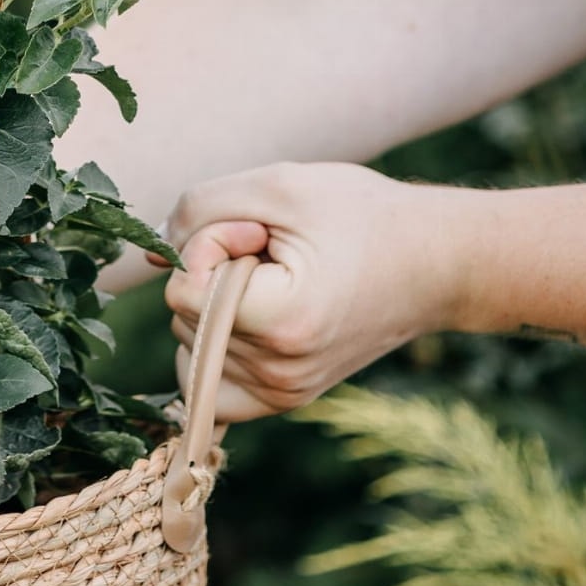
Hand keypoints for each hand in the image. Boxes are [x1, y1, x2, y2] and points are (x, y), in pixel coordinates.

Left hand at [163, 163, 460, 421]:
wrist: (436, 262)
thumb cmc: (362, 215)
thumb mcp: (277, 186)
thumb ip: (198, 211)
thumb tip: (149, 257)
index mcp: (282, 323)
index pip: (182, 292)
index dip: (208, 246)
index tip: (258, 230)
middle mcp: (281, 373)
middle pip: (184, 319)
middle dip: (215, 275)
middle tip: (277, 252)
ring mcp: (284, 393)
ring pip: (191, 345)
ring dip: (218, 306)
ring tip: (277, 280)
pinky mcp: (285, 399)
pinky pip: (210, 386)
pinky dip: (212, 349)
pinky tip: (246, 317)